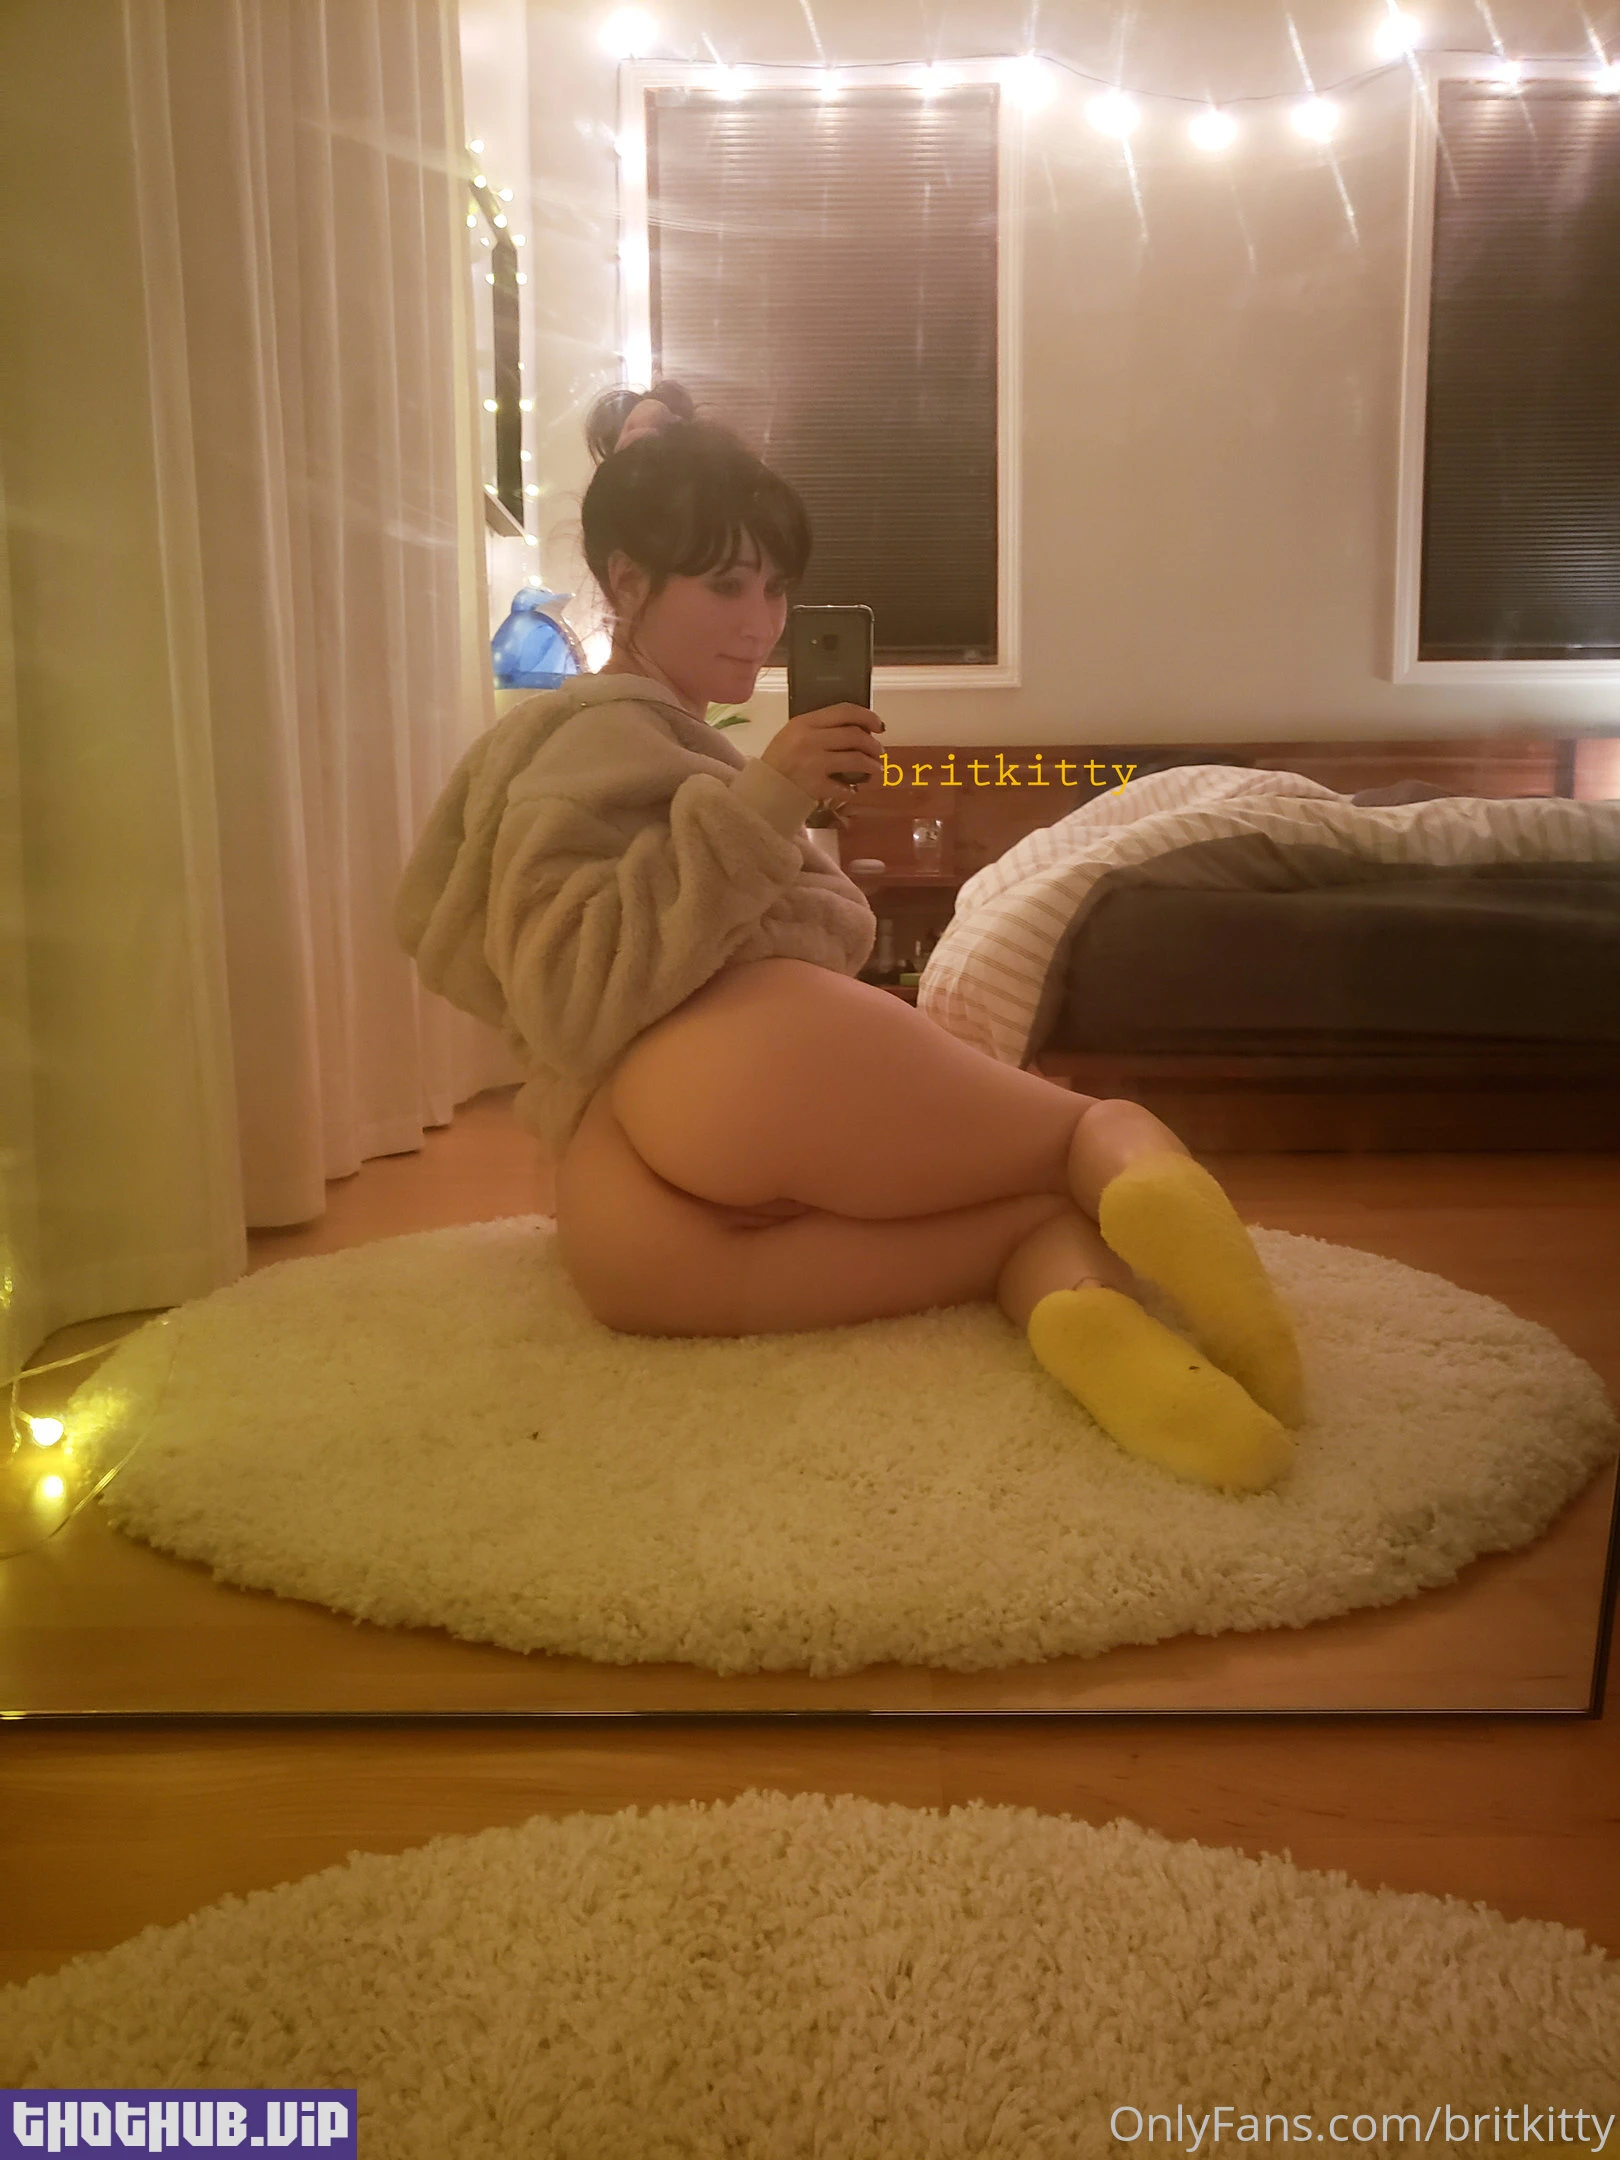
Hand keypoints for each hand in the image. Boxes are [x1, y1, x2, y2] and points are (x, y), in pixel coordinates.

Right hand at [760, 704, 885, 808]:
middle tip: (879, 751)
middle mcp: (810, 739)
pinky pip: (845, 787)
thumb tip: (856, 728)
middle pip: (854, 735)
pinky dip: (853, 789)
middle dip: (873, 744)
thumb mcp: (793, 733)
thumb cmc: (780, 760)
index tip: (878, 725)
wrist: (762, 789)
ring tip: (875, 769)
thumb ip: (820, 727)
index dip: (867, 716)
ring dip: (871, 765)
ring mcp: (813, 763)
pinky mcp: (815, 786)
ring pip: (856, 759)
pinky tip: (853, 790)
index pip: (845, 711)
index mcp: (805, 722)